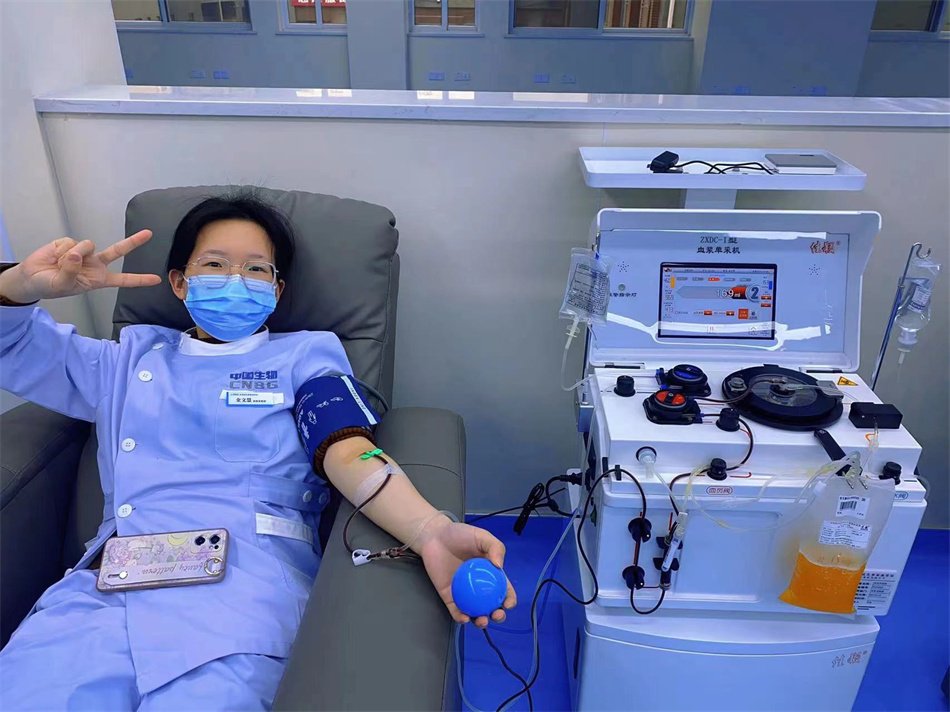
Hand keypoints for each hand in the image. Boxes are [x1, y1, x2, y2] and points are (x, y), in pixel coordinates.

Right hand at [0, 230, 160, 303]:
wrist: (32, 278)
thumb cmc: (50, 285)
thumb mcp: (63, 285)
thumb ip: (71, 271)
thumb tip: (76, 253)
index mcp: (99, 279)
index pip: (123, 280)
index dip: (139, 280)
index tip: (157, 279)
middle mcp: (95, 264)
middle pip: (118, 251)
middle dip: (134, 242)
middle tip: (149, 234)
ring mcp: (84, 252)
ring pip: (87, 246)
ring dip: (72, 255)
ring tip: (60, 264)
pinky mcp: (70, 243)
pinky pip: (71, 243)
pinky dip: (60, 251)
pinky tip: (55, 257)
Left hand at [417, 517, 516, 627]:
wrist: (435, 536)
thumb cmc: (460, 534)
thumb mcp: (482, 537)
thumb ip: (495, 547)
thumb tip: (500, 566)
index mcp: (491, 574)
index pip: (504, 591)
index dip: (509, 600)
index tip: (508, 603)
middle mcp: (479, 587)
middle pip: (492, 606)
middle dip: (498, 616)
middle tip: (496, 615)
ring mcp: (464, 594)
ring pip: (476, 613)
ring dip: (481, 622)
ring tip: (482, 620)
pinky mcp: (449, 597)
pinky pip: (456, 611)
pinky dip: (461, 617)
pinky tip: (464, 618)